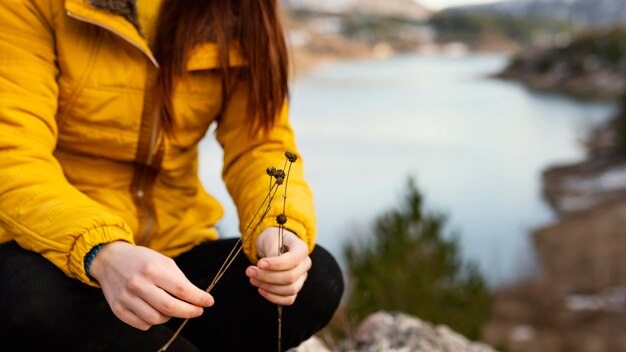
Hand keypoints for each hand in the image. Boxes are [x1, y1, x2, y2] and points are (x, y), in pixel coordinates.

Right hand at [89, 241, 213, 330]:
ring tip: (172, 307)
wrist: (109, 260)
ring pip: (156, 319)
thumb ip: (179, 279)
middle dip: (189, 312)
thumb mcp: (163, 261)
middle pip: (170, 307)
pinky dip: (153, 321)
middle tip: (198, 310)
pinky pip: (142, 325)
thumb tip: (196, 298)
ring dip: (170, 316)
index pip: (181, 289)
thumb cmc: (142, 260)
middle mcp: (138, 284)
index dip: (198, 298)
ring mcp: (126, 298)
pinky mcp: (118, 309)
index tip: (209, 301)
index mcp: (152, 269)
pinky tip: (155, 310)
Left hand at [245, 227, 311, 304]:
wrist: (273, 245)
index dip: (276, 264)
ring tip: (253, 279)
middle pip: (290, 277)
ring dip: (268, 287)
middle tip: (250, 271)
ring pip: (290, 290)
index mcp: (301, 249)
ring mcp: (301, 278)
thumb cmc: (273, 240)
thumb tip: (267, 268)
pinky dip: (273, 297)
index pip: (293, 260)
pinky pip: (288, 299)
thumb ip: (272, 252)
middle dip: (267, 277)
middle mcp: (305, 264)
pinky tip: (261, 289)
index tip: (259, 263)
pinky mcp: (294, 288)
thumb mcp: (271, 239)